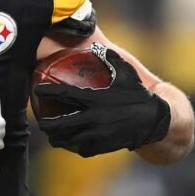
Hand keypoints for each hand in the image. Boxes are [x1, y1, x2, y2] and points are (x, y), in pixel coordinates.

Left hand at [33, 45, 170, 156]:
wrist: (157, 121)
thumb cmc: (140, 94)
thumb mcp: (127, 74)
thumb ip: (112, 59)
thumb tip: (100, 45)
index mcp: (96, 98)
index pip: (65, 94)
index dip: (48, 91)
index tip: (37, 89)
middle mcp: (94, 117)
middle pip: (60, 123)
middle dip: (46, 124)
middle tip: (41, 121)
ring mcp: (99, 134)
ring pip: (69, 140)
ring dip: (57, 138)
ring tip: (51, 135)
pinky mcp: (105, 146)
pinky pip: (84, 149)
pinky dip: (76, 147)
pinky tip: (72, 144)